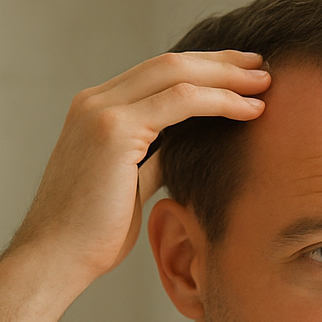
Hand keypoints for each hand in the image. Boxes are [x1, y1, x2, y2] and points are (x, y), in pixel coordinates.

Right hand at [10, 50, 269, 286]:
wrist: (56, 258)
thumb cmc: (91, 234)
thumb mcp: (130, 184)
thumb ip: (152, 157)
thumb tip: (182, 148)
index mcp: (95, 110)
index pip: (157, 75)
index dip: (202, 71)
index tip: (241, 77)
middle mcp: (94, 101)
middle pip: (169, 64)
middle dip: (221, 63)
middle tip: (262, 67)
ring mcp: (101, 111)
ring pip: (176, 74)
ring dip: (226, 77)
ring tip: (265, 84)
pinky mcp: (113, 130)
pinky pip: (179, 102)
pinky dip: (219, 101)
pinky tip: (249, 109)